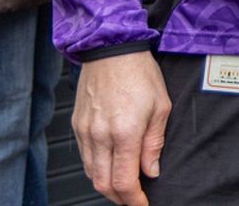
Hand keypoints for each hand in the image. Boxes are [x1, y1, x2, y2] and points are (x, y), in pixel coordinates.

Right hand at [73, 51, 171, 205]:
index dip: (134, 199)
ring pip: (90, 174)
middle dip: (119, 198)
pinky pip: (84, 157)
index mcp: (124, 132)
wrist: (111, 49)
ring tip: (124, 184)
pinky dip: (96, 168)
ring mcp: (85, 131)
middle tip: (134, 197)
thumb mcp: (161, 106)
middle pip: (103, 184)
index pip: (124, 181)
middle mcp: (100, 135)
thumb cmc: (139, 72)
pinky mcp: (77, 126)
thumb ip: (154, 143)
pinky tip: (110, 164)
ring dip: (106, 185)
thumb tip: (152, 171)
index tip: (143, 203)